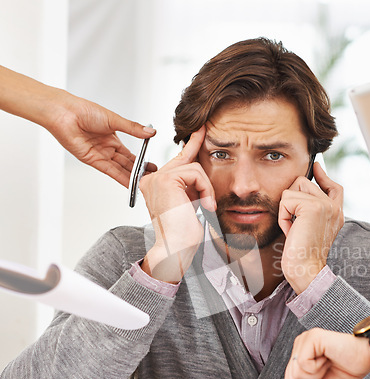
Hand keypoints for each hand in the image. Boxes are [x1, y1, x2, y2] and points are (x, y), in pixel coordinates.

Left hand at [46, 90, 156, 186]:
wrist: (65, 113)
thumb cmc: (84, 111)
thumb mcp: (114, 120)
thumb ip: (133, 129)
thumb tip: (151, 132)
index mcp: (112, 138)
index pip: (130, 154)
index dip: (141, 161)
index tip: (152, 166)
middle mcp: (107, 148)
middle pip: (126, 164)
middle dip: (138, 171)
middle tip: (151, 177)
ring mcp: (100, 155)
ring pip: (119, 169)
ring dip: (131, 176)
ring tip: (144, 183)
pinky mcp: (92, 160)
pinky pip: (109, 171)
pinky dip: (120, 178)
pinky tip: (129, 184)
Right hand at [140, 126, 215, 282]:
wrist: (176, 248)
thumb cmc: (183, 233)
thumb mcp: (189, 203)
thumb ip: (190, 186)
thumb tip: (199, 170)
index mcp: (154, 185)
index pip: (175, 161)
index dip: (189, 146)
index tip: (199, 132)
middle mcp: (151, 179)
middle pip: (184, 157)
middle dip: (196, 143)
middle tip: (204, 127)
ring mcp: (157, 178)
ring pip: (194, 168)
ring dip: (206, 188)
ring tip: (206, 206)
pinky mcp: (166, 179)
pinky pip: (196, 173)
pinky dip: (205, 189)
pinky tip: (204, 204)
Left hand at [278, 163, 343, 293]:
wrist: (306, 269)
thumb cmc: (302, 255)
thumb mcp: (310, 228)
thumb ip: (310, 211)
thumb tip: (299, 192)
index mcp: (336, 213)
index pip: (333, 187)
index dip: (323, 176)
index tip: (315, 167)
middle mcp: (334, 207)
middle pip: (305, 182)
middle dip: (291, 199)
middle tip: (294, 224)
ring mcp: (325, 205)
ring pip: (294, 187)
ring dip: (286, 208)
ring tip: (293, 227)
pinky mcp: (313, 207)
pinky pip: (286, 199)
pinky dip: (283, 216)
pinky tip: (291, 230)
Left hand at [284, 328, 369, 378]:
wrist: (366, 359)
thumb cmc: (347, 370)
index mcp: (299, 353)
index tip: (324, 373)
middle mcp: (300, 344)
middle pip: (290, 378)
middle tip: (327, 368)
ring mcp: (305, 339)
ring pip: (296, 371)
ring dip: (316, 374)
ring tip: (328, 362)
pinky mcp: (312, 337)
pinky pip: (303, 364)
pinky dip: (318, 367)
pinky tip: (328, 358)